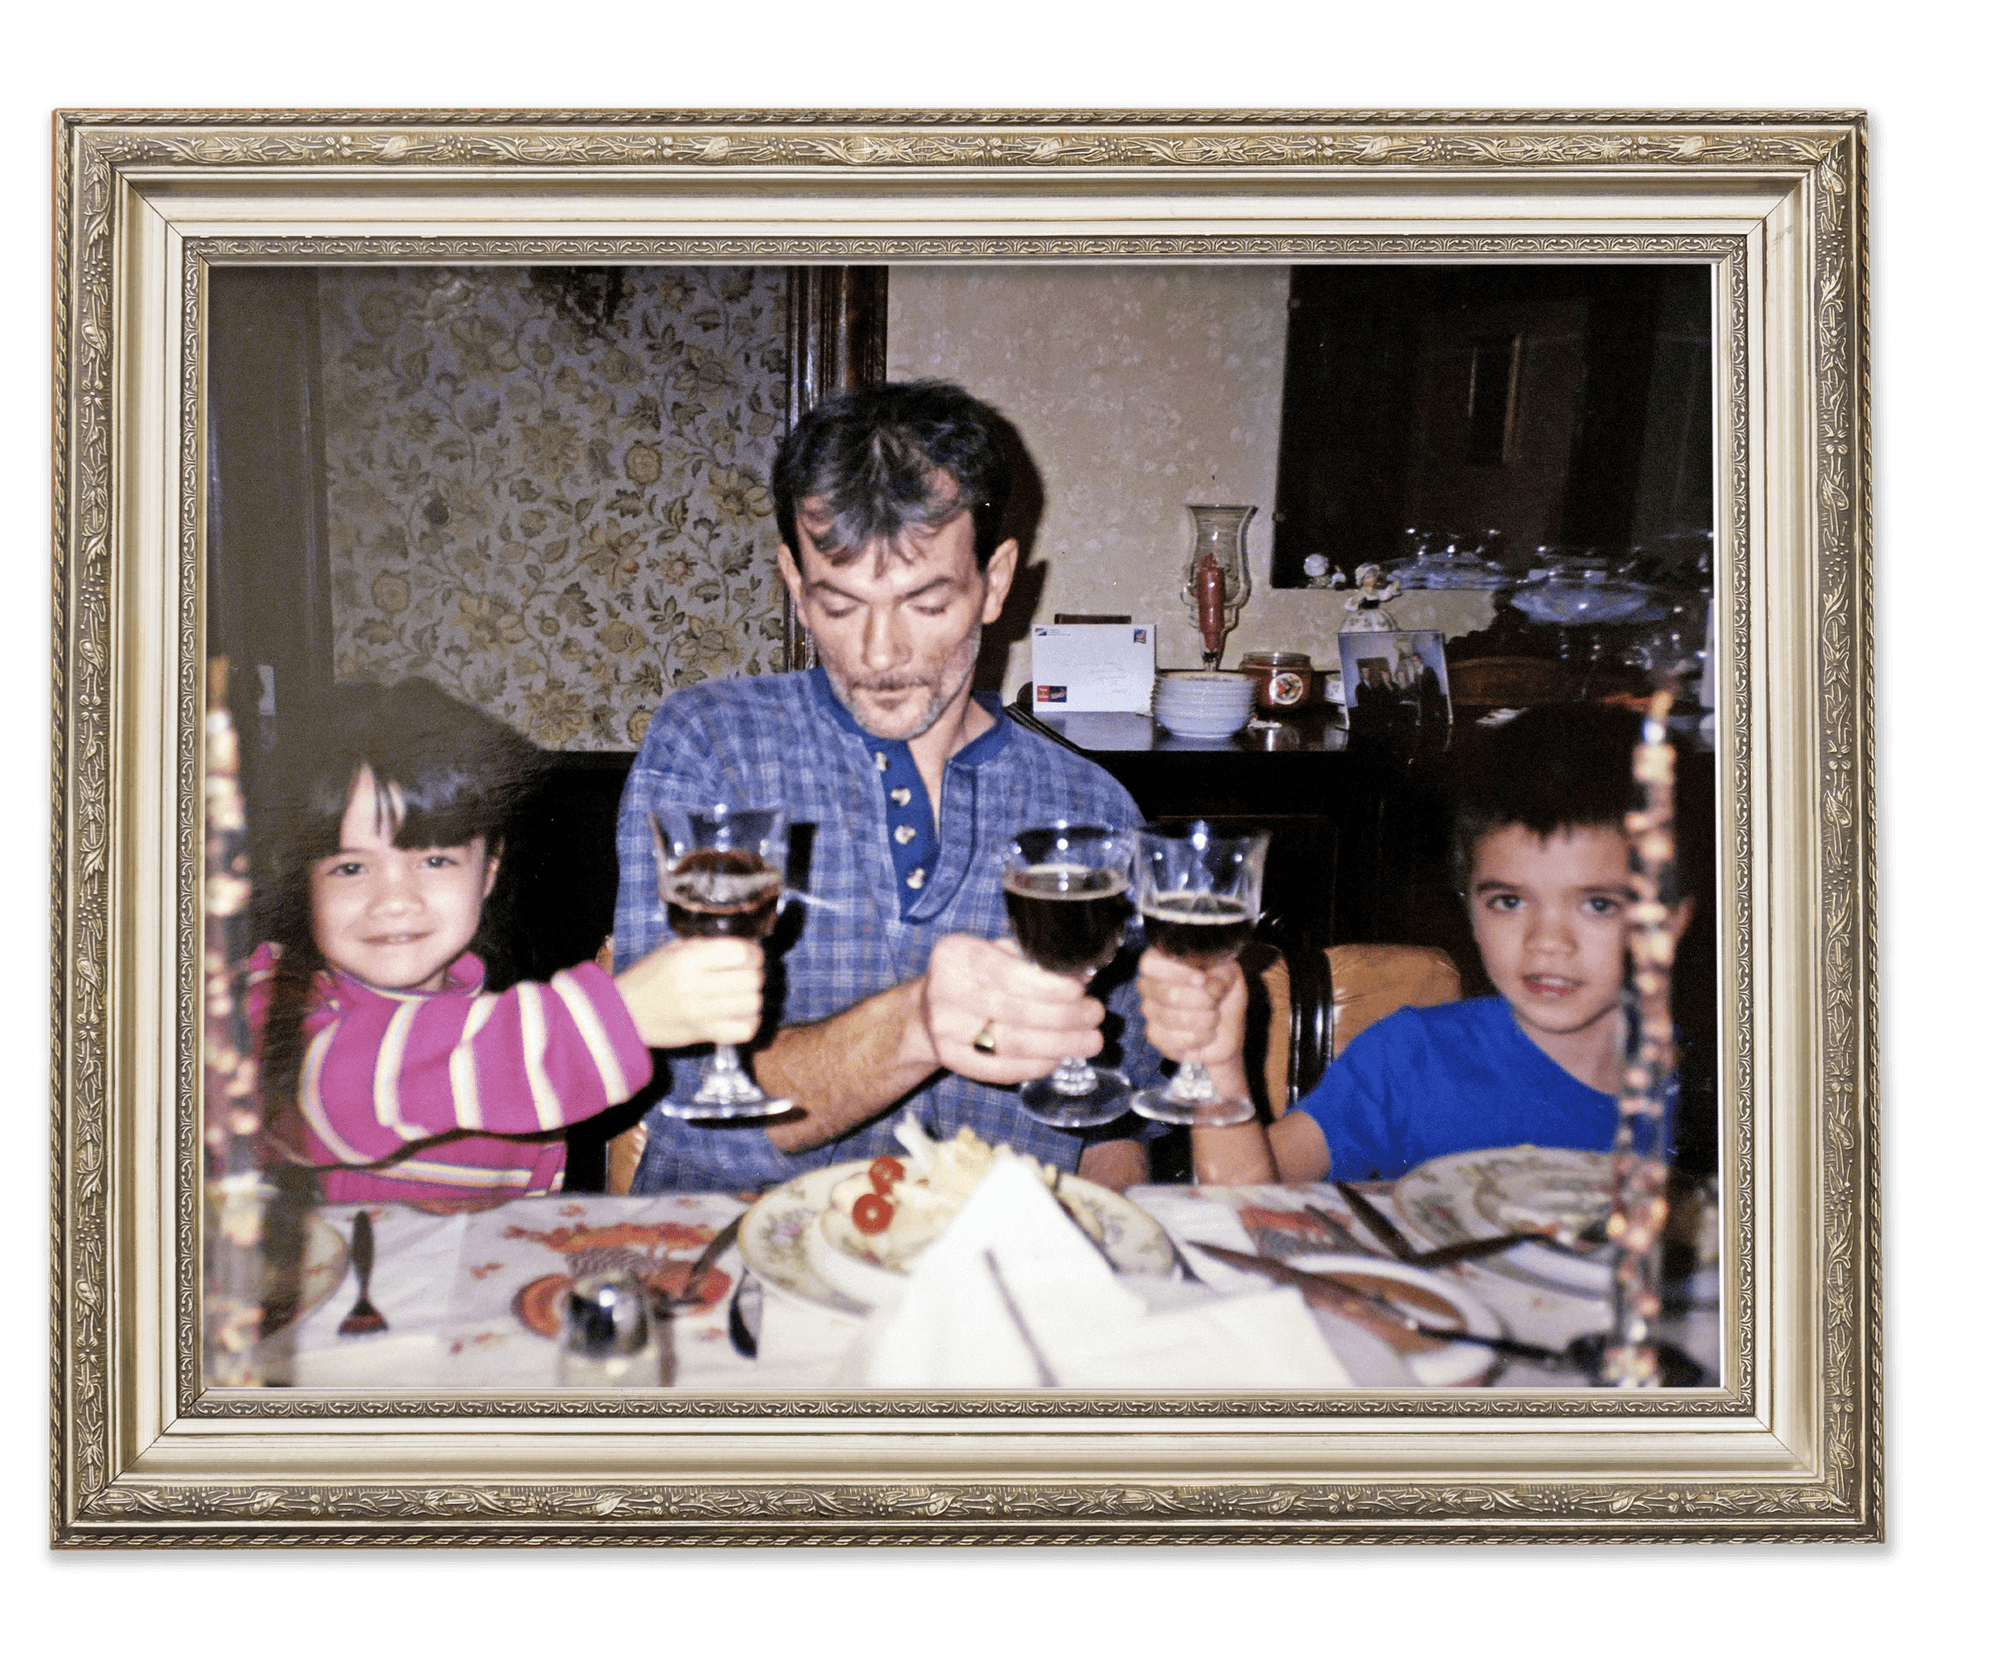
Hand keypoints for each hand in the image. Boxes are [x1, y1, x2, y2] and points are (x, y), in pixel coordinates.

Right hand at [612, 936, 763, 1049]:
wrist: (623, 1014)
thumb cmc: (648, 978)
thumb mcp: (671, 951)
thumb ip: (705, 946)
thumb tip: (742, 947)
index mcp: (687, 960)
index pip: (741, 954)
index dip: (754, 953)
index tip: (751, 956)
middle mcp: (695, 985)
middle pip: (751, 979)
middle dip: (755, 974)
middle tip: (746, 975)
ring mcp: (700, 1013)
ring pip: (752, 1003)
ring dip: (753, 997)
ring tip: (743, 994)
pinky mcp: (703, 1034)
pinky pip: (744, 1030)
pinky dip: (750, 1021)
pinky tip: (741, 1014)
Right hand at [918, 934, 1108, 1083]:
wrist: (924, 1012)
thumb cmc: (973, 976)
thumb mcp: (992, 953)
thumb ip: (1030, 960)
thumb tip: (1081, 974)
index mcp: (956, 955)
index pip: (1004, 972)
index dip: (1046, 986)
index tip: (1080, 991)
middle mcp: (944, 991)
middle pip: (1013, 1011)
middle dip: (1064, 1016)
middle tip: (1095, 1014)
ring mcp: (945, 1031)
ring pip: (1011, 1044)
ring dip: (1059, 1045)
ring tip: (1090, 1040)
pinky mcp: (952, 1061)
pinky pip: (1000, 1069)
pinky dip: (1035, 1066)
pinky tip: (1059, 1058)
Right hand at [1136, 946, 1246, 1069]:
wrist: (1226, 1026)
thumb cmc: (1223, 994)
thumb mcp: (1229, 974)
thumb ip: (1220, 973)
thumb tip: (1206, 984)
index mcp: (1162, 961)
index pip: (1151, 963)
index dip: (1176, 972)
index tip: (1202, 979)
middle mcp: (1149, 984)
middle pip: (1165, 993)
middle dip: (1200, 1000)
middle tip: (1214, 1002)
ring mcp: (1149, 1011)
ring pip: (1168, 1018)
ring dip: (1202, 1020)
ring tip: (1214, 1018)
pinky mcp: (1155, 1036)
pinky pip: (1169, 1039)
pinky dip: (1196, 1038)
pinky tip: (1206, 1034)